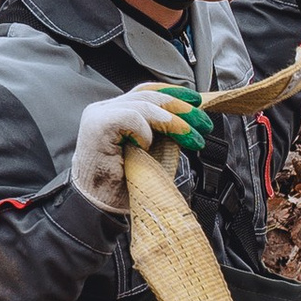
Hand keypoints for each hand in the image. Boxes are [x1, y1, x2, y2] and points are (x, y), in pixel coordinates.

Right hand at [70, 80, 210, 212]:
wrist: (99, 207)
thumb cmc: (122, 185)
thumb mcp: (151, 152)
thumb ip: (163, 133)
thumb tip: (188, 121)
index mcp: (115, 112)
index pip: (146, 93)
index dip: (173, 94)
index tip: (197, 101)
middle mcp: (104, 109)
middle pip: (148, 95)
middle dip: (181, 107)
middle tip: (203, 124)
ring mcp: (99, 115)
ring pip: (144, 104)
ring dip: (173, 122)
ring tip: (191, 139)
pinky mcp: (97, 125)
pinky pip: (131, 117)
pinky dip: (144, 132)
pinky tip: (145, 148)